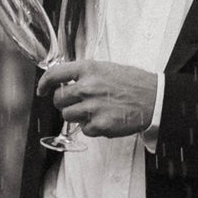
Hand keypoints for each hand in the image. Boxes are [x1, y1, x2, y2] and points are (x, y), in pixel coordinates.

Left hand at [42, 57, 158, 137]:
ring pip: (67, 116)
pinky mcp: (100, 125)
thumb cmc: (133, 83)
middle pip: (58, 99)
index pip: (55, 74)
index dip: (44, 83)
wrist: (156, 98)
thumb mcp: (106, 68)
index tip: (42, 90)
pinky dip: (92, 127)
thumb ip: (85, 74)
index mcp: (88, 69)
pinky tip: (105, 119)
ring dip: (77, 116)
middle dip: (65, 103)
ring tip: (95, 110)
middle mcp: (88, 87)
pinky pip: (84, 129)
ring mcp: (93, 107)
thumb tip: (64, 81)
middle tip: (79, 103)